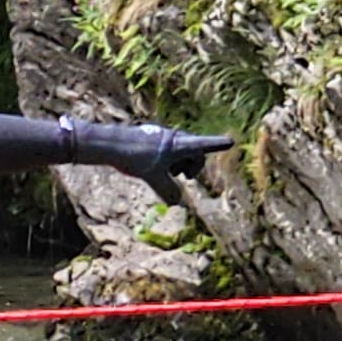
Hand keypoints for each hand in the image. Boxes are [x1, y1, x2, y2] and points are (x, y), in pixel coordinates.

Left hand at [65, 120, 234, 204]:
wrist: (110, 143)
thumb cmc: (135, 157)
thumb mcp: (154, 179)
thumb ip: (168, 192)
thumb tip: (177, 202)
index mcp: (179, 144)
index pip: (203, 146)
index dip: (217, 145)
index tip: (231, 141)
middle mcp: (174, 138)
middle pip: (193, 152)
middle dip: (192, 166)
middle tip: (185, 177)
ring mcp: (163, 138)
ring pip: (179, 153)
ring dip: (177, 165)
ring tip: (165, 174)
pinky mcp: (152, 140)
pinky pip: (167, 151)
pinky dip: (166, 162)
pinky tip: (151, 169)